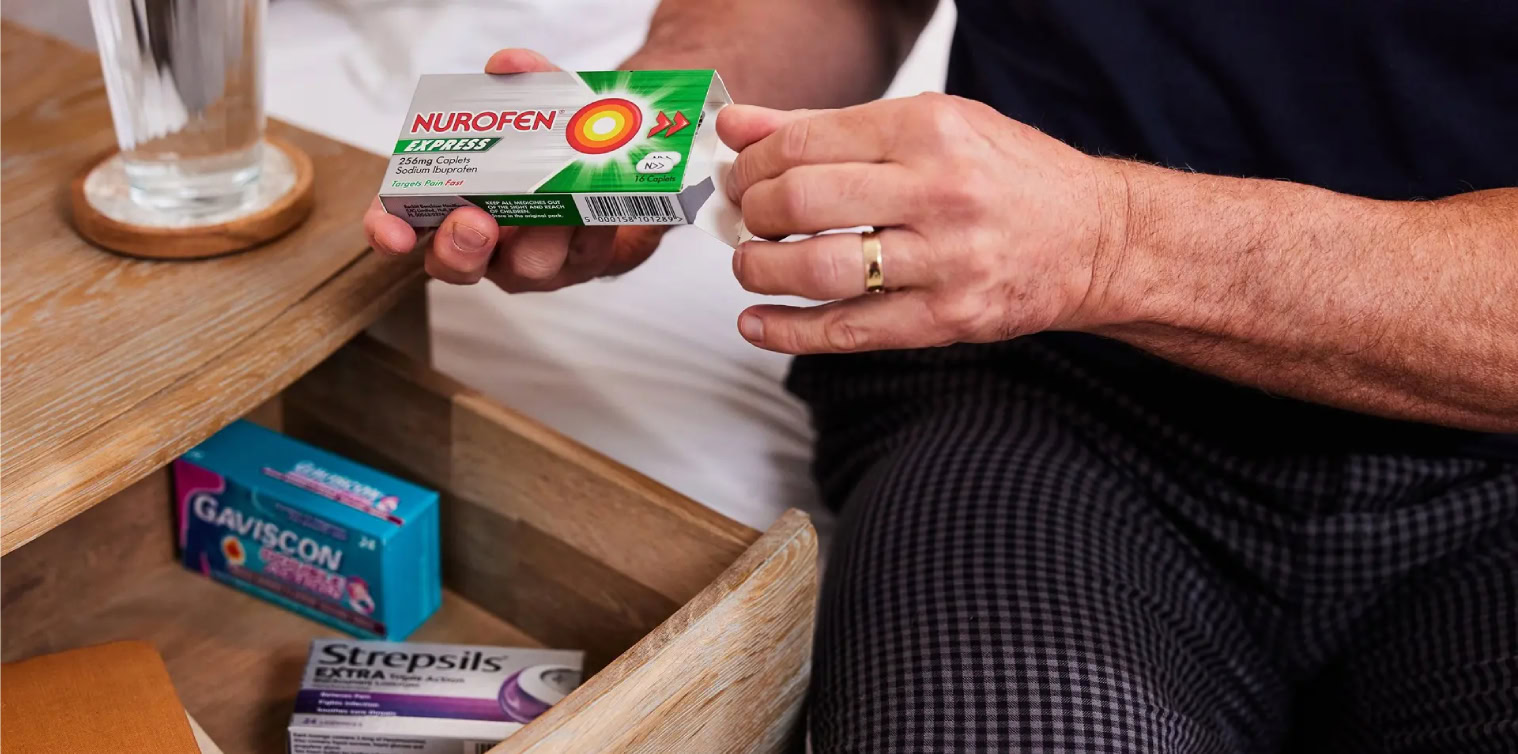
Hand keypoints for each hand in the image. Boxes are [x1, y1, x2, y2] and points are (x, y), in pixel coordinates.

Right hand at [364, 49, 667, 290]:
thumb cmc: (552, 150)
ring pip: (527, 265)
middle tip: (475, 223)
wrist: (614, 178)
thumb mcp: (531, 109)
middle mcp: (486, 246)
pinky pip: (585, 248)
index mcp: (450, 207)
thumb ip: (520, 84)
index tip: (394, 233)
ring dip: (539, 233)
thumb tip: (510, 64)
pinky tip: (602, 188)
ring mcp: (533, 261)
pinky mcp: (582, 262)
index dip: (388, 232)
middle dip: (462, 247)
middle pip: (458, 264)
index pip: (402, 226)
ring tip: (556, 203)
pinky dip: (594, 217)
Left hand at [718, 94, 1131, 353]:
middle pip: (801, 202)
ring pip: (817, 269)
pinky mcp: (948, 318)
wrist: (1097, 238)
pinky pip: (848, 330)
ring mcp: (945, 260)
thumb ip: (825, 127)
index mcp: (929, 128)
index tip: (742, 176)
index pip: (804, 142)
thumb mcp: (928, 126)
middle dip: (752, 214)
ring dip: (761, 270)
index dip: (753, 163)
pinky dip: (789, 332)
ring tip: (750, 265)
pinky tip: (757, 324)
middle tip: (746, 219)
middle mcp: (938, 191)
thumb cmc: (1008, 177)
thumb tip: (736, 126)